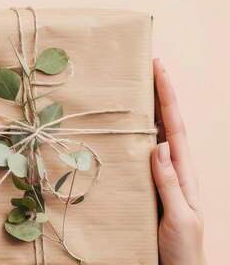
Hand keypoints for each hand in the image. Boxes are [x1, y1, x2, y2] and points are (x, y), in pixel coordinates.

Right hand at [152, 59, 205, 264]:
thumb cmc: (184, 249)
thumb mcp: (180, 217)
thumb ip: (169, 183)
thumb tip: (161, 145)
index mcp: (184, 172)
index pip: (176, 127)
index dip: (168, 97)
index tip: (159, 69)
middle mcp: (174, 169)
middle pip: (167, 123)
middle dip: (160, 94)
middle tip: (148, 67)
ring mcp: (162, 176)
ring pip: (155, 135)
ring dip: (148, 110)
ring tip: (137, 87)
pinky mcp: (149, 186)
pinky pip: (142, 155)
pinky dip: (136, 135)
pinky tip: (127, 128)